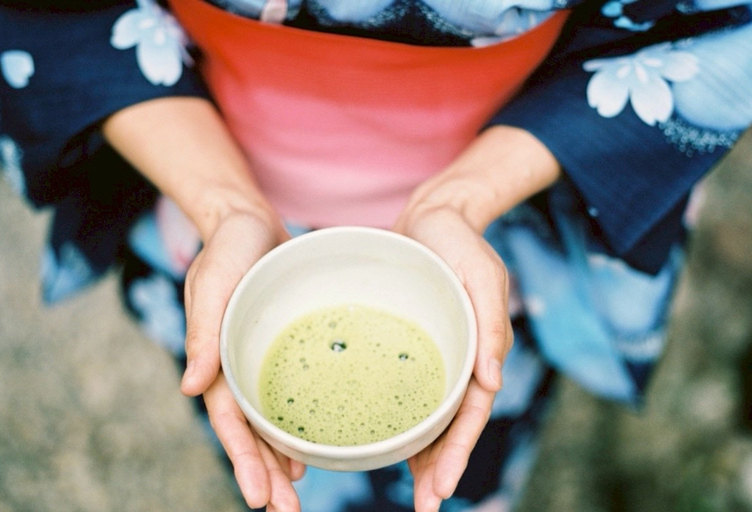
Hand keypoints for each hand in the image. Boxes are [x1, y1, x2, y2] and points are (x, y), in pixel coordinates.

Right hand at [180, 209, 306, 510]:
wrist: (248, 221)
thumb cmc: (227, 248)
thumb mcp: (213, 282)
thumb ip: (203, 331)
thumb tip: (188, 388)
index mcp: (216, 358)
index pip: (230, 420)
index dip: (243, 458)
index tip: (260, 497)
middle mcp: (237, 367)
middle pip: (251, 431)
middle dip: (265, 474)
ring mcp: (261, 360)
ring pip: (271, 419)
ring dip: (280, 458)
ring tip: (297, 495)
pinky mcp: (284, 347)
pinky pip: (291, 393)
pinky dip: (297, 423)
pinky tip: (310, 448)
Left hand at [393, 125, 560, 510]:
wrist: (432, 217)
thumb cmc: (460, 243)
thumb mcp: (483, 275)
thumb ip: (492, 325)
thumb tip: (494, 382)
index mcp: (478, 351)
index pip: (471, 412)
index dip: (458, 451)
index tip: (441, 487)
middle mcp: (456, 361)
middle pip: (450, 425)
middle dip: (440, 468)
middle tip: (425, 506)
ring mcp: (432, 357)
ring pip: (428, 416)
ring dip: (422, 457)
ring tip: (413, 495)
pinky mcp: (407, 348)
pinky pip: (403, 391)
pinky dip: (399, 421)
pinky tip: (385, 445)